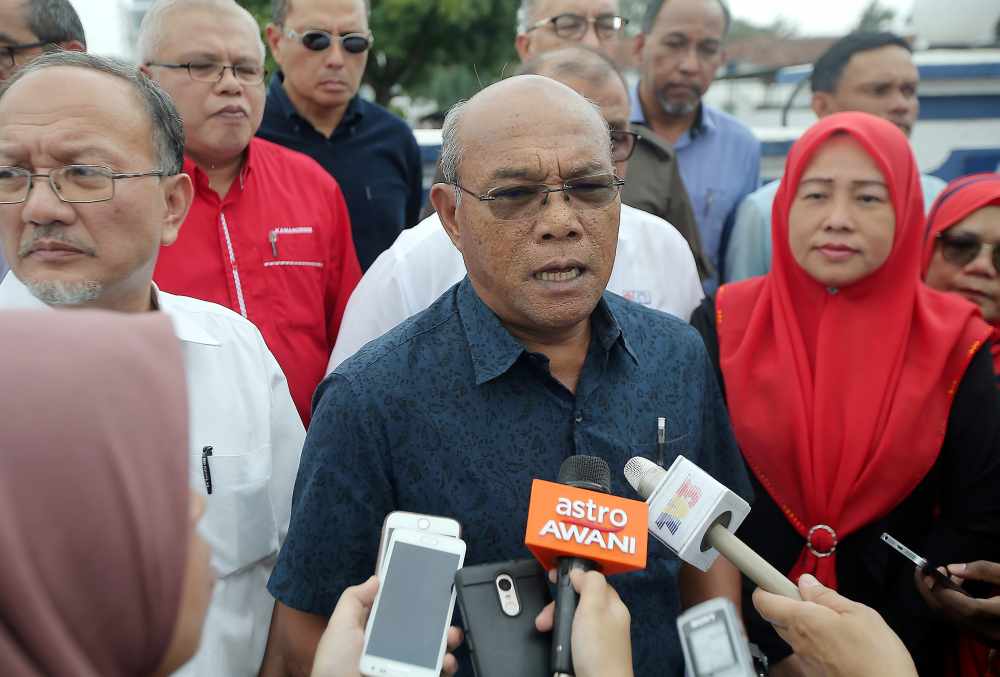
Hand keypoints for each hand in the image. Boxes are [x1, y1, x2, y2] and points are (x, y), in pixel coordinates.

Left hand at [311, 576, 462, 676]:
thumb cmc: (335, 666)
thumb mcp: (340, 626)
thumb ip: (354, 599)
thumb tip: (376, 578)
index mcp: (375, 630)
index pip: (400, 610)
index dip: (415, 598)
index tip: (431, 586)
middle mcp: (393, 645)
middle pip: (422, 626)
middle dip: (438, 616)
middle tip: (446, 610)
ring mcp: (405, 664)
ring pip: (434, 648)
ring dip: (447, 639)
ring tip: (451, 636)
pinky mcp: (416, 676)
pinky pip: (436, 670)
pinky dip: (446, 664)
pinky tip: (446, 660)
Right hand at [535, 569, 633, 676]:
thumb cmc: (599, 651)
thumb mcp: (594, 608)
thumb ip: (589, 584)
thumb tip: (580, 572)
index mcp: (612, 606)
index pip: (593, 581)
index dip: (574, 576)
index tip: (555, 575)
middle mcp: (605, 621)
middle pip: (578, 600)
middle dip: (559, 603)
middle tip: (547, 613)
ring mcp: (595, 639)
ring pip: (571, 619)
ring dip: (555, 620)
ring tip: (544, 628)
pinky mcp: (585, 653)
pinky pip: (569, 637)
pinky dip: (558, 638)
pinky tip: (554, 642)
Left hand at [752, 574, 916, 676]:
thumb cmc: (876, 657)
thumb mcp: (858, 612)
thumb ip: (827, 596)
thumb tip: (807, 583)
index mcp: (802, 620)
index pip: (763, 601)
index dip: (764, 587)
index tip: (771, 578)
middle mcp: (797, 642)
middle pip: (777, 616)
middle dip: (789, 604)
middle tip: (814, 599)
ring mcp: (804, 660)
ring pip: (793, 634)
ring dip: (805, 624)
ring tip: (834, 621)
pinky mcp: (814, 673)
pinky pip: (806, 651)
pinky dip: (816, 642)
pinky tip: (839, 642)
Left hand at [915, 560, 999, 647]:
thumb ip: (985, 570)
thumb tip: (953, 568)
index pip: (969, 608)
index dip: (947, 591)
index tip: (934, 570)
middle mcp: (993, 630)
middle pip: (954, 615)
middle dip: (933, 591)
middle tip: (924, 569)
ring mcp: (987, 636)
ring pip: (953, 619)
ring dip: (939, 596)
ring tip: (943, 573)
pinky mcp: (983, 636)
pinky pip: (958, 621)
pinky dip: (948, 603)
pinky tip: (953, 585)